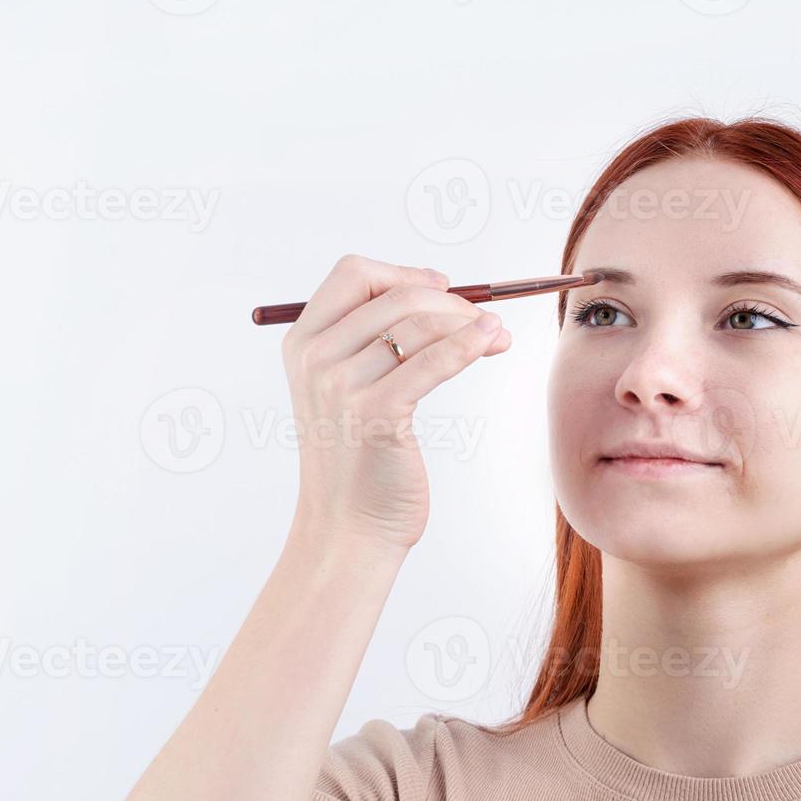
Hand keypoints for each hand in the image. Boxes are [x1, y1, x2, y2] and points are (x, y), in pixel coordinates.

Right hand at [281, 254, 511, 550]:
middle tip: (484, 318)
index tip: (443, 287)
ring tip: (497, 336)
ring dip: (468, 322)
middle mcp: (315, 358)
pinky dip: (470, 344)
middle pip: (393, 294)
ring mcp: (341, 386)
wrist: (348, 528)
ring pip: (418, 323)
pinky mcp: (376, 414)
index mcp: (302, 343)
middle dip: (450, 300)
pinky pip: (434, 361)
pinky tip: (491, 342)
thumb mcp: (347, 390)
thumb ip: (372, 342)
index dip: (403, 272)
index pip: (353, 274)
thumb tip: (439, 291)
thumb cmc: (360, 460)